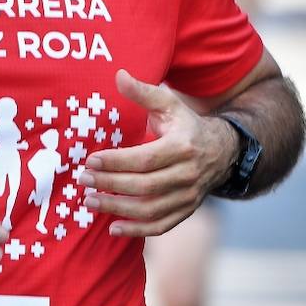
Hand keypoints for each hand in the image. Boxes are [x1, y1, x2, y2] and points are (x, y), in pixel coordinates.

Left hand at [78, 69, 236, 236]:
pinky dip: (137, 230)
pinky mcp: (186, 211)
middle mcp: (187, 175)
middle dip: (110, 184)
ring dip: (118, 208)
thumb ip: (143, 92)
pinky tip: (113, 227)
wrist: (223, 152)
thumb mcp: (170, 105)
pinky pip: (161, 225)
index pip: (145, 158)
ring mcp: (188, 196)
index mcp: (181, 147)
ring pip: (150, 209)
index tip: (90, 159)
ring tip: (89, 201)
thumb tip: (118, 75)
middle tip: (82, 180)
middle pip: (144, 186)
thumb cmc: (186, 126)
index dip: (116, 161)